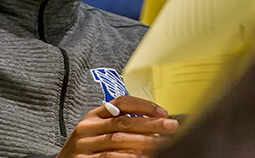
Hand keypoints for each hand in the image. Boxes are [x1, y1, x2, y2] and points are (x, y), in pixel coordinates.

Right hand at [57, 96, 178, 157]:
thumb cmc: (87, 150)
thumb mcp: (99, 132)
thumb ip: (120, 126)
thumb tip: (155, 125)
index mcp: (94, 116)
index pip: (121, 103)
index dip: (144, 106)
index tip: (163, 112)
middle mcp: (87, 127)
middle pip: (124, 121)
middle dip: (151, 124)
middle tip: (171, 126)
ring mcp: (84, 145)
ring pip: (119, 140)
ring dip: (144, 142)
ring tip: (162, 144)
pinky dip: (128, 157)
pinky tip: (142, 157)